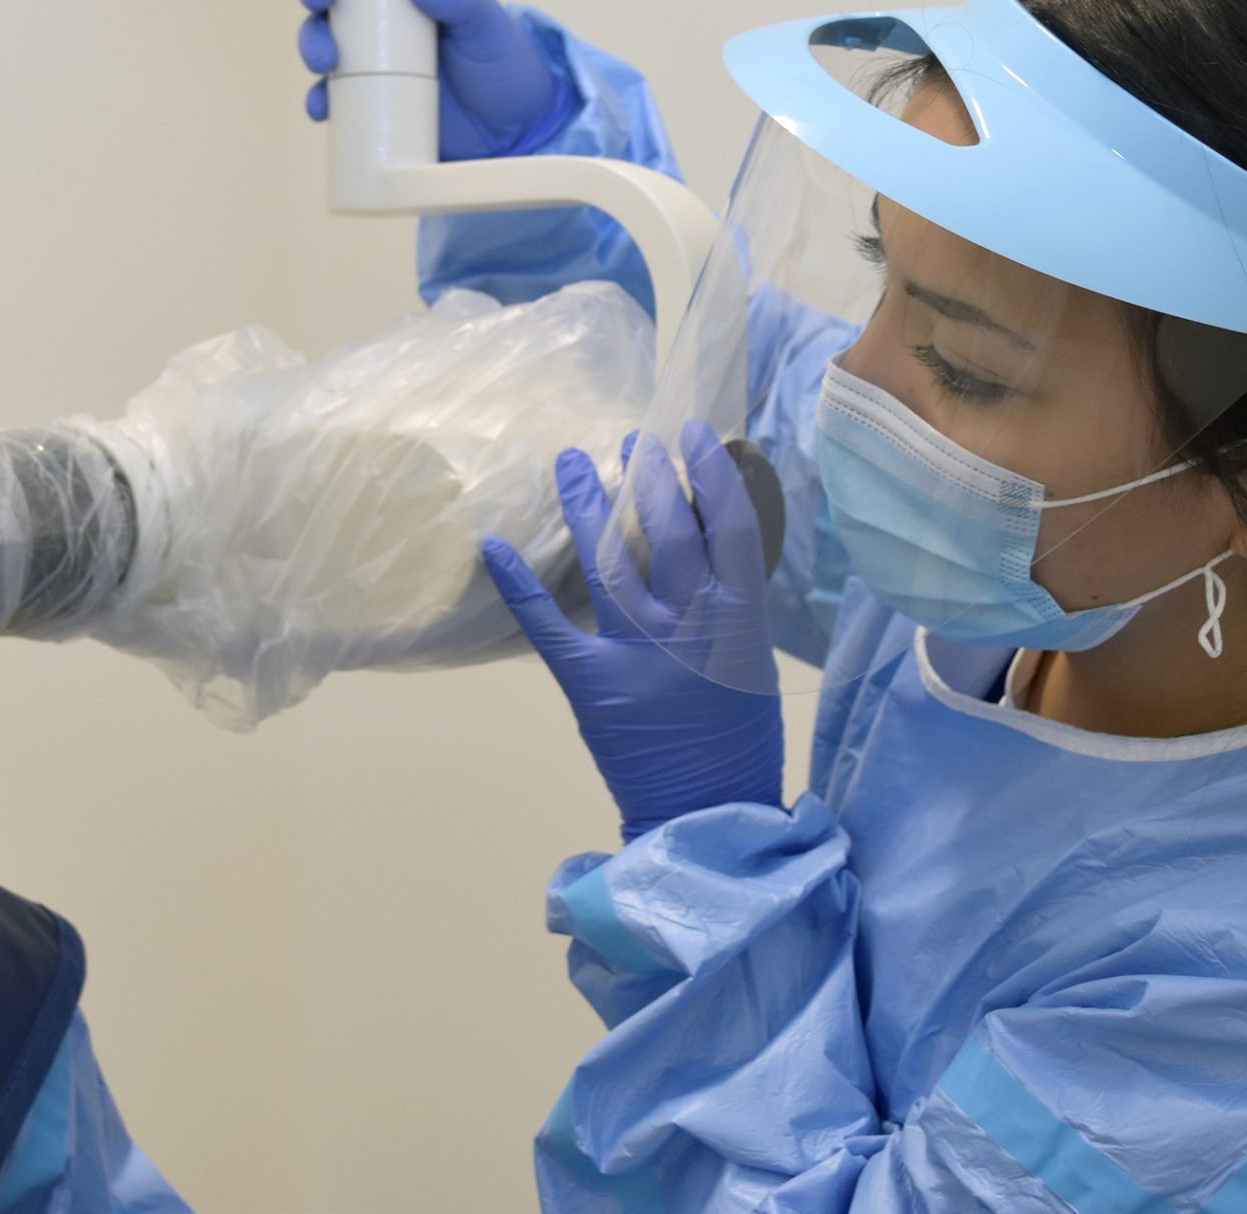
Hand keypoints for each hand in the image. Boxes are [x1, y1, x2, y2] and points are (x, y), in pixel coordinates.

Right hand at [289, 0, 578, 159]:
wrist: (513, 130)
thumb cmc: (504, 64)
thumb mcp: (489, 25)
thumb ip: (461, 0)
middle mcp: (383, 15)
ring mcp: (372, 58)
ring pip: (323, 39)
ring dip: (311, 43)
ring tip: (326, 60)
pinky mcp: (369, 99)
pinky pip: (331, 96)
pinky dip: (319, 99)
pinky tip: (322, 105)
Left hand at [483, 422, 782, 841]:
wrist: (708, 811)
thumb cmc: (738, 737)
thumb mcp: (751, 660)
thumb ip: (728, 603)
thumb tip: (705, 541)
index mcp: (740, 616)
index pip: (727, 523)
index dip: (710, 471)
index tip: (693, 434)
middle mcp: (689, 622)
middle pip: (664, 528)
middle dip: (646, 475)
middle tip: (631, 440)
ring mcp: (637, 650)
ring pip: (607, 559)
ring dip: (587, 504)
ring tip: (571, 462)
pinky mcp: (591, 681)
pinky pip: (547, 624)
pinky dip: (518, 584)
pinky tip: (494, 546)